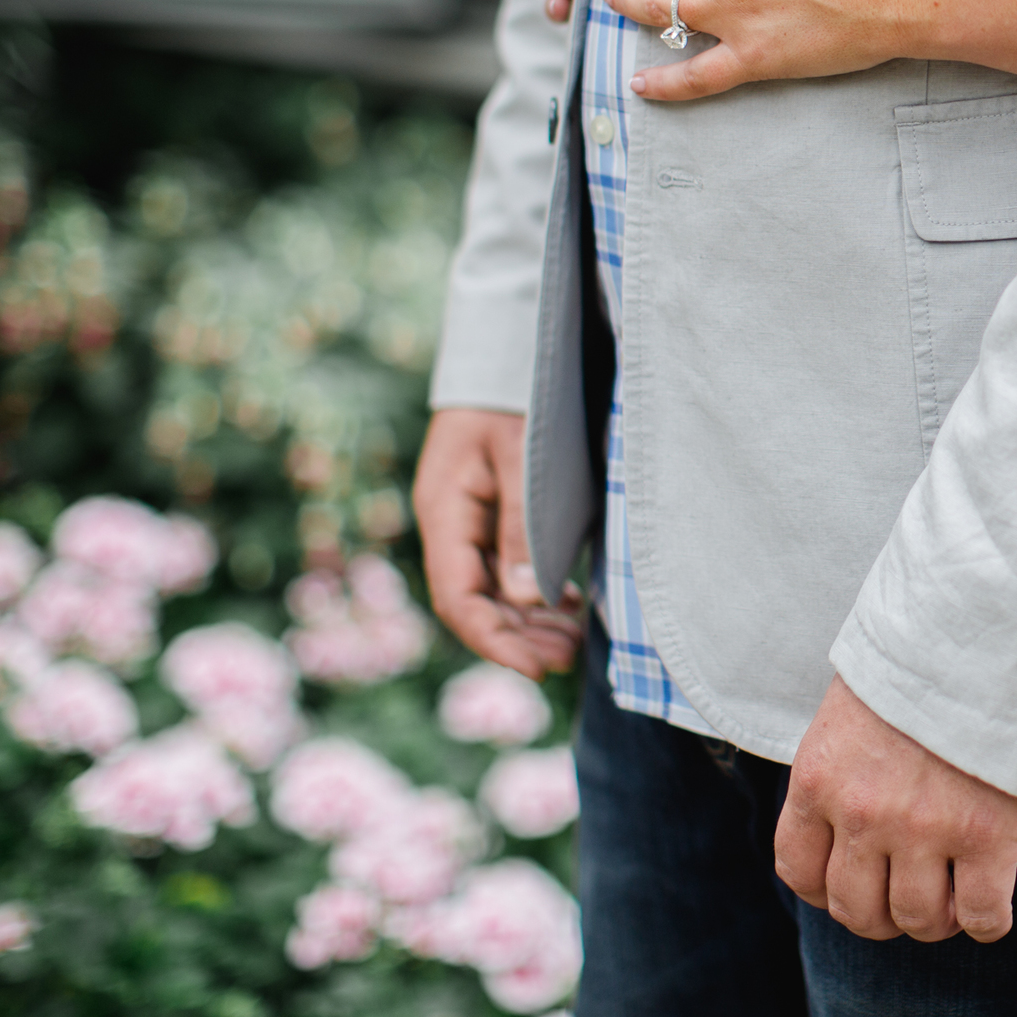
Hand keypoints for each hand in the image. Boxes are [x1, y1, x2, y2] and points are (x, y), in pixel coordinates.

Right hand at [411, 408, 583, 678]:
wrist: (508, 347)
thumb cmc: (516, 394)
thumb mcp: (522, 457)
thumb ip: (522, 527)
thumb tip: (526, 600)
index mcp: (445, 512)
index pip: (460, 599)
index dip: (496, 641)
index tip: (538, 668)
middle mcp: (451, 523)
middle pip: (475, 602)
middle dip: (518, 637)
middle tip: (566, 658)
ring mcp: (469, 519)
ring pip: (493, 589)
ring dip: (528, 620)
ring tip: (570, 641)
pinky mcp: (492, 512)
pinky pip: (506, 566)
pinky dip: (534, 592)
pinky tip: (566, 605)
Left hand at [775, 675, 1016, 943]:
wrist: (987, 626)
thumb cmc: (922, 658)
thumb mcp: (852, 707)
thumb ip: (843, 768)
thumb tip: (848, 818)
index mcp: (818, 778)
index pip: (799, 871)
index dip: (827, 891)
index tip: (854, 885)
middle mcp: (862, 813)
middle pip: (857, 910)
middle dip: (881, 916)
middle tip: (908, 898)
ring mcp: (925, 828)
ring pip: (918, 919)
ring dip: (935, 920)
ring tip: (954, 899)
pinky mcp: (988, 836)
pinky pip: (983, 914)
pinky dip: (988, 921)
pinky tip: (991, 905)